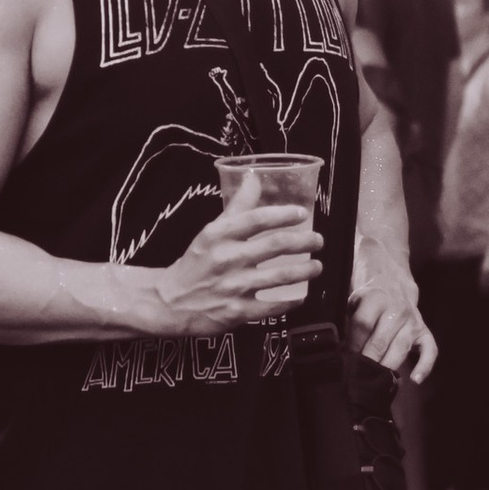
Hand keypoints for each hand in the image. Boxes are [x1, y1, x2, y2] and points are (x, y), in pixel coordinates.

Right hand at [131, 195, 317, 336]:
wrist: (170, 302)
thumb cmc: (196, 263)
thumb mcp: (211, 231)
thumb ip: (237, 206)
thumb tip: (254, 177)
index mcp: (219, 235)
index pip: (257, 218)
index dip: (284, 214)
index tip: (302, 214)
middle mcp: (227, 258)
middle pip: (275, 245)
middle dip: (304, 241)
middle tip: (318, 240)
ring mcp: (233, 286)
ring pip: (280, 276)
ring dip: (305, 270)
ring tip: (317, 266)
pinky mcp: (237, 312)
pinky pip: (273, 305)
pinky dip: (292, 300)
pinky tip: (301, 295)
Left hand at [349, 233, 434, 378]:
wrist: (392, 276)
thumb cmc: (369, 294)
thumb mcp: (354, 300)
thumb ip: (350, 323)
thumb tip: (342, 351)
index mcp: (375, 298)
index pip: (363, 325)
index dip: (353, 344)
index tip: (345, 360)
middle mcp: (396, 309)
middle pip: (380, 340)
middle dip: (367, 361)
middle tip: (357, 377)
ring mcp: (412, 320)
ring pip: (401, 347)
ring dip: (388, 366)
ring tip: (377, 382)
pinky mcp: (423, 329)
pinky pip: (429, 349)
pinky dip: (425, 366)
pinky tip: (416, 379)